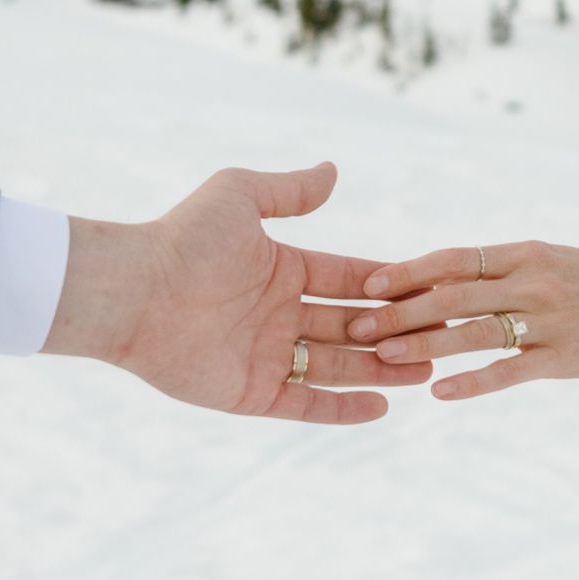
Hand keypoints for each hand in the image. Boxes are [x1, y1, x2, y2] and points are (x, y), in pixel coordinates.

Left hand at [43, 163, 431, 421]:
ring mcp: (266, 355)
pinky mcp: (250, 393)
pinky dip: (344, 407)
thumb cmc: (183, 237)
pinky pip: (306, 403)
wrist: (134, 290)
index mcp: (280, 269)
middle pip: (351, 325)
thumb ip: (289, 191)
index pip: (348, 278)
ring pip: (337, 366)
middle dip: (396, 330)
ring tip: (429, 370)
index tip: (432, 288)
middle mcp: (278, 314)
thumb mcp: (241, 196)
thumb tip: (333, 171)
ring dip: (382, 368)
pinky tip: (383, 406)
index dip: (389, 285)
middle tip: (444, 336)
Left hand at [347, 242, 578, 401]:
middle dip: (401, 310)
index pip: (454, 259)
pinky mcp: (566, 357)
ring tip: (384, 356)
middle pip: (453, 293)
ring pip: (474, 330)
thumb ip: (506, 270)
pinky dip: (474, 381)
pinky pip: (511, 370)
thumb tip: (449, 278)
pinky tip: (441, 393)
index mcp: (525, 252)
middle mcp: (532, 281)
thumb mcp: (555, 260)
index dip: (408, 270)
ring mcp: (550, 319)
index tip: (367, 281)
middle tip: (356, 324)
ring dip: (424, 343)